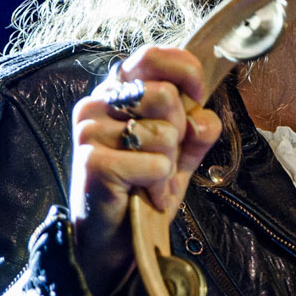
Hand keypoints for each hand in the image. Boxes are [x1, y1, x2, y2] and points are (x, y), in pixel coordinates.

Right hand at [69, 47, 222, 292]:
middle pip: (166, 96)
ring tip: (149, 180)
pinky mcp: (93, 161)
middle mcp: (97, 104)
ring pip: (164, 132)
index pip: (151, 56)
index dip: (185, 71)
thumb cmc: (142, 189)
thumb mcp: (179, 153)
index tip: (198, 94)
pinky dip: (160, 186)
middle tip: (163, 159)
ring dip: (169, 164)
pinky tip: (144, 195)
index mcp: (116, 91)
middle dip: (179, 133)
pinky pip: (156, 164)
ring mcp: (90, 130)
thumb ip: (197, 128)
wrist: (113, 239)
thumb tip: (205, 116)